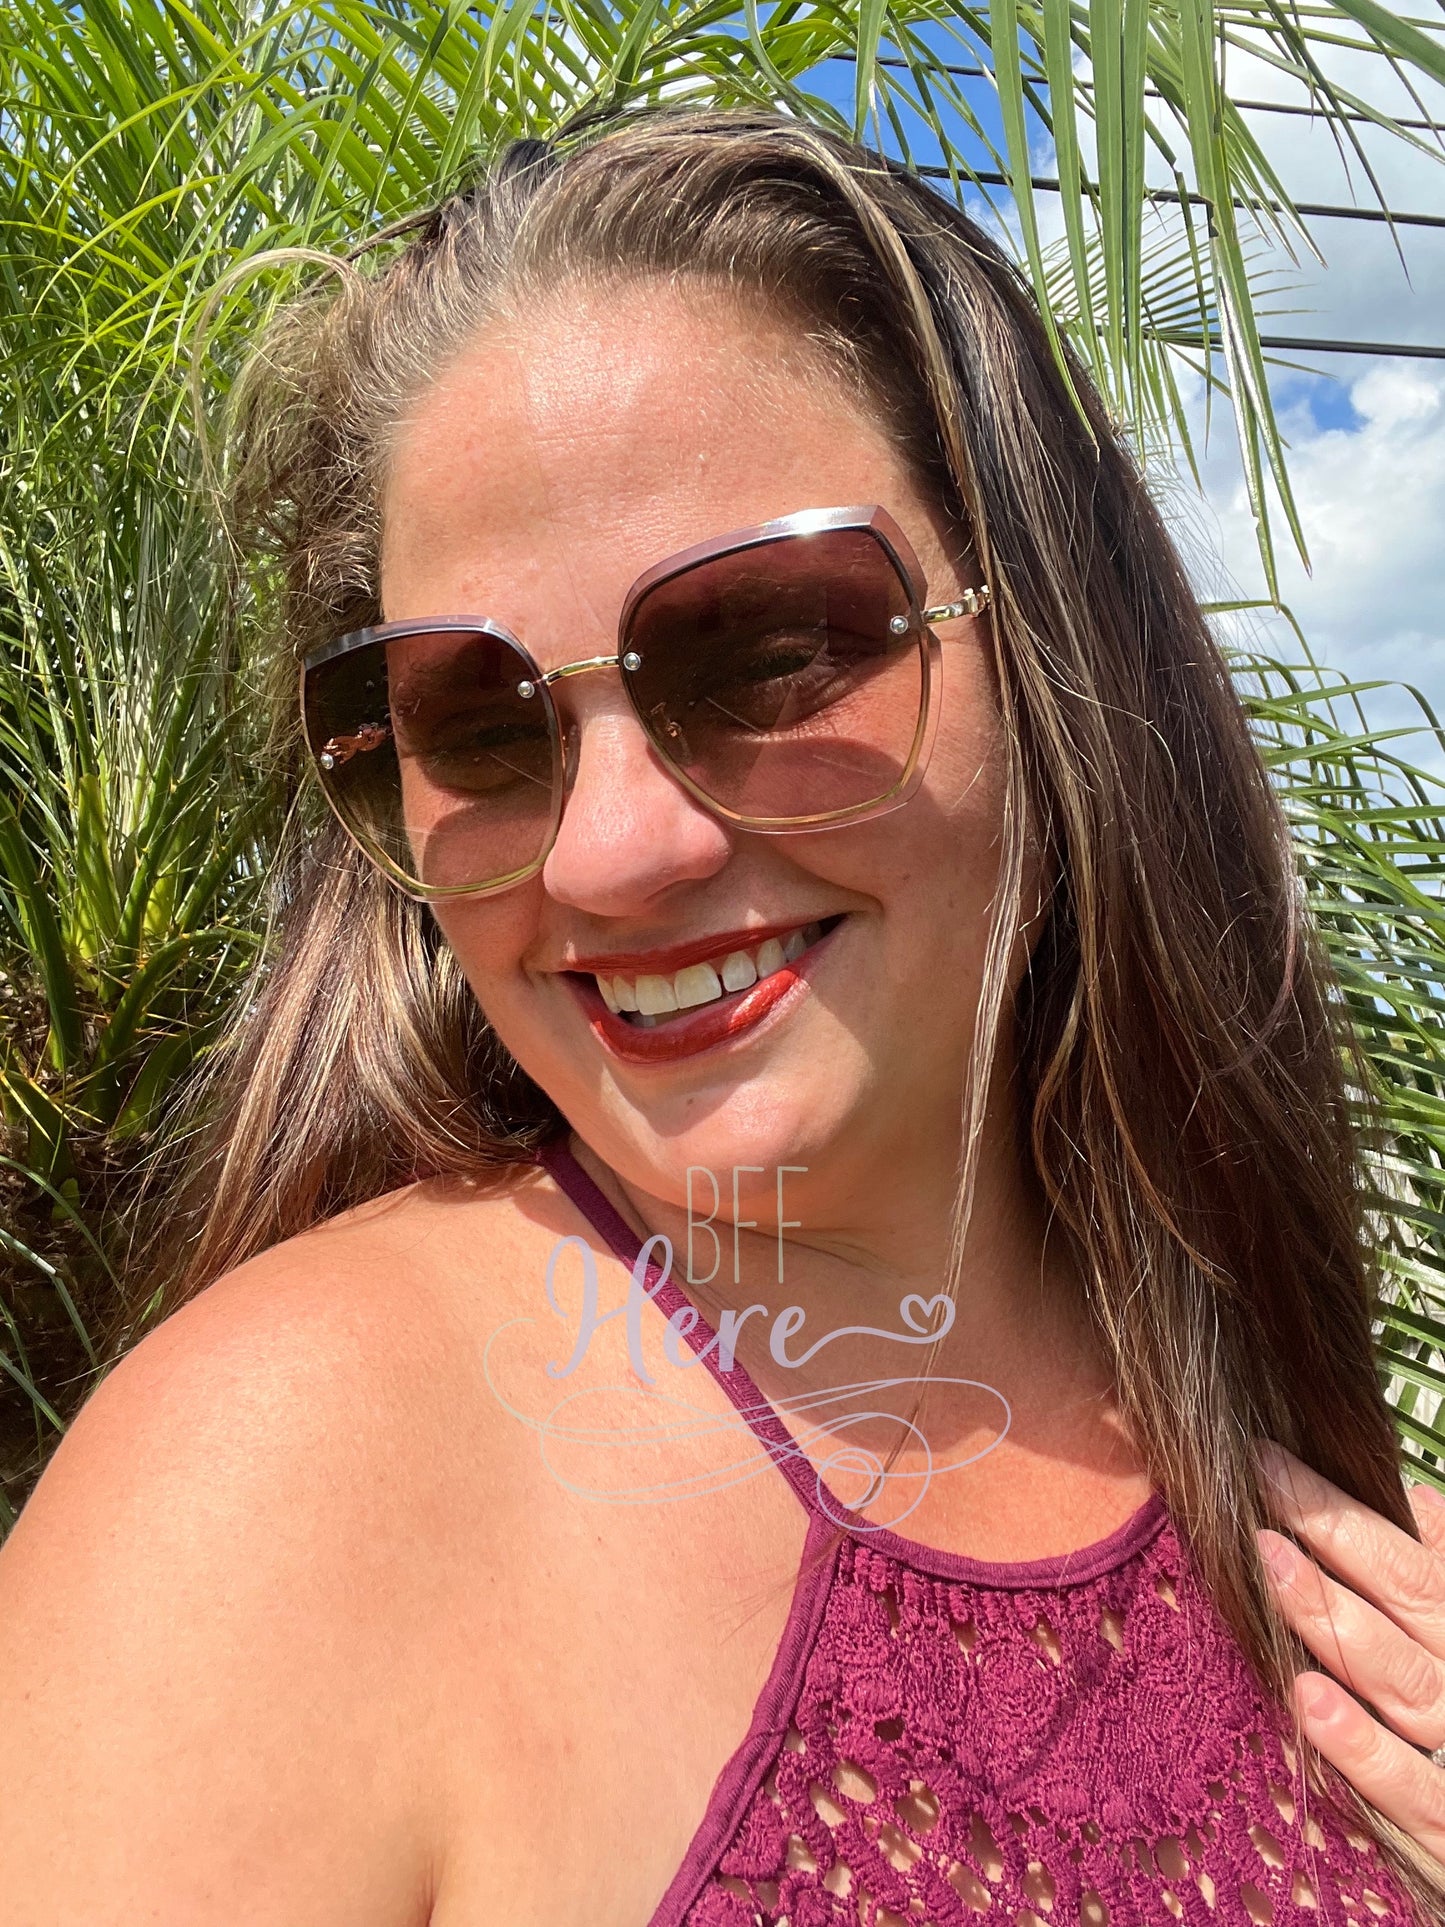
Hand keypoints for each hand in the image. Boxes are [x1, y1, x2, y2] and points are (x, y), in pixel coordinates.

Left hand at [1254, 1438, 1444, 1871]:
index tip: (1267, 1461)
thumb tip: (1420, 1502)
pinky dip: (1362, 1748)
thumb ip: (1443, 1574)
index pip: (1412, 1560)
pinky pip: (1411, 1792)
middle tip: (1261, 1489)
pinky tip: (1308, 1700)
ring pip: (1406, 1682)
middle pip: (1409, 1599)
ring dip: (1337, 1622)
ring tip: (1273, 1567)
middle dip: (1334, 1536)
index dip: (1342, 1508)